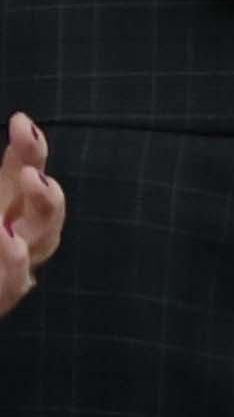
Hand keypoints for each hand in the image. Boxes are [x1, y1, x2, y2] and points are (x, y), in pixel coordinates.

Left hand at [0, 114, 64, 317]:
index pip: (25, 171)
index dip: (30, 149)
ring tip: (31, 181)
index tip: (21, 121)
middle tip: (32, 170)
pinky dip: (13, 258)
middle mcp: (14, 233)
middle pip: (46, 208)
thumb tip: (20, 127)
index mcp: (4, 205)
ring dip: (42, 210)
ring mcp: (13, 268)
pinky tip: (5, 235)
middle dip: (46, 184)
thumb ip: (1, 180)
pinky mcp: (0, 295)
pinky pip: (14, 282)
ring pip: (44, 241)